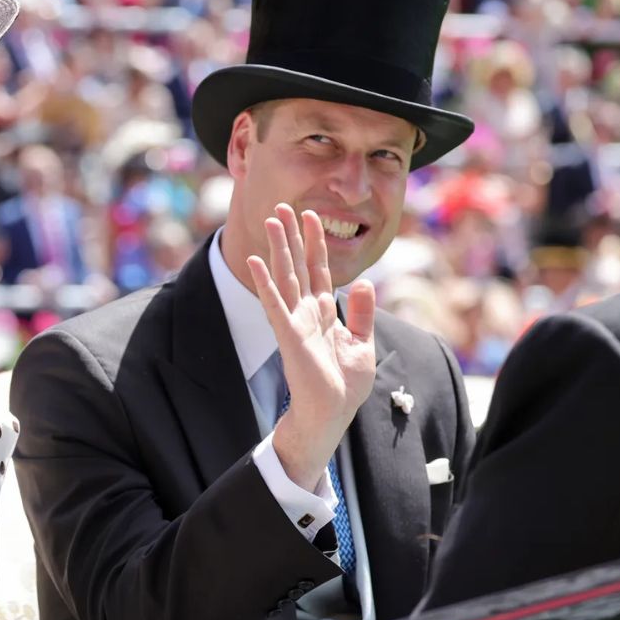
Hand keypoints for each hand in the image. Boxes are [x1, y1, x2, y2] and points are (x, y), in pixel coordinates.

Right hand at [247, 204, 375, 490]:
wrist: (333, 413)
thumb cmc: (345, 385)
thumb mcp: (363, 344)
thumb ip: (362, 312)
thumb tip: (363, 281)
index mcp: (324, 312)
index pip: (319, 270)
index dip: (315, 243)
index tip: (311, 216)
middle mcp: (306, 311)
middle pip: (298, 266)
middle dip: (292, 236)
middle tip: (283, 207)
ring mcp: (295, 321)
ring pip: (286, 276)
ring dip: (278, 248)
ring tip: (272, 220)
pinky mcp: (289, 335)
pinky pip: (274, 303)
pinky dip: (266, 282)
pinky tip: (256, 261)